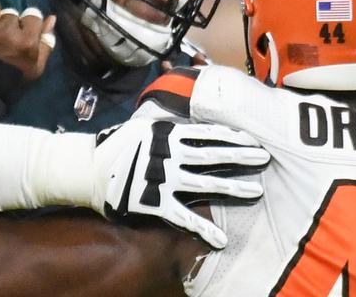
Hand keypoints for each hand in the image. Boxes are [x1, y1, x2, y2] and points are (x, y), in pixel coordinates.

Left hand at [0, 0, 56, 80]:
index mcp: (26, 44)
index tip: (21, 31)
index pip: (33, 16)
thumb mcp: (33, 69)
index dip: (27, 23)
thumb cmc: (7, 83)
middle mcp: (6, 34)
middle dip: (6, 22)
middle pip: (11, 12)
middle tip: (0, 35)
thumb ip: (45, 44)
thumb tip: (51, 19)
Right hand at [91, 118, 269, 248]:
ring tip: (256, 191)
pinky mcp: (154, 203)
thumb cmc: (119, 143)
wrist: (90, 169)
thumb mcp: (145, 124)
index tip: (253, 138)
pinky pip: (182, 217)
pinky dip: (202, 228)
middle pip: (212, 156)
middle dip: (241, 156)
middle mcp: (169, 155)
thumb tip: (194, 117)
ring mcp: (163, 180)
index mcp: (167, 133)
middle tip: (265, 157)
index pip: (207, 133)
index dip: (232, 136)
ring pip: (204, 184)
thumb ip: (170, 123)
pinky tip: (220, 239)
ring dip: (232, 187)